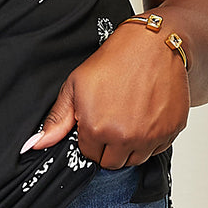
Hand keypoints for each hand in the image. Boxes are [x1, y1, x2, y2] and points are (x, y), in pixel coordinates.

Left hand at [23, 22, 189, 169]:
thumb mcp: (75, 86)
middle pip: (113, 163)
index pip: (90, 155)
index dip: (91, 139)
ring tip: (129, 118)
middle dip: (109, 147)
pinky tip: (146, 116)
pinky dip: (152, 139)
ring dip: (130, 146)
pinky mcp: (172, 130)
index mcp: (97, 130)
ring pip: (136, 159)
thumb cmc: (113, 61)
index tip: (96, 122)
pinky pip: (158, 149)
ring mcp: (151, 136)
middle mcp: (125, 138)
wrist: (152, 44)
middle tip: (112, 121)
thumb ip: (57, 120)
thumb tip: (34, 145)